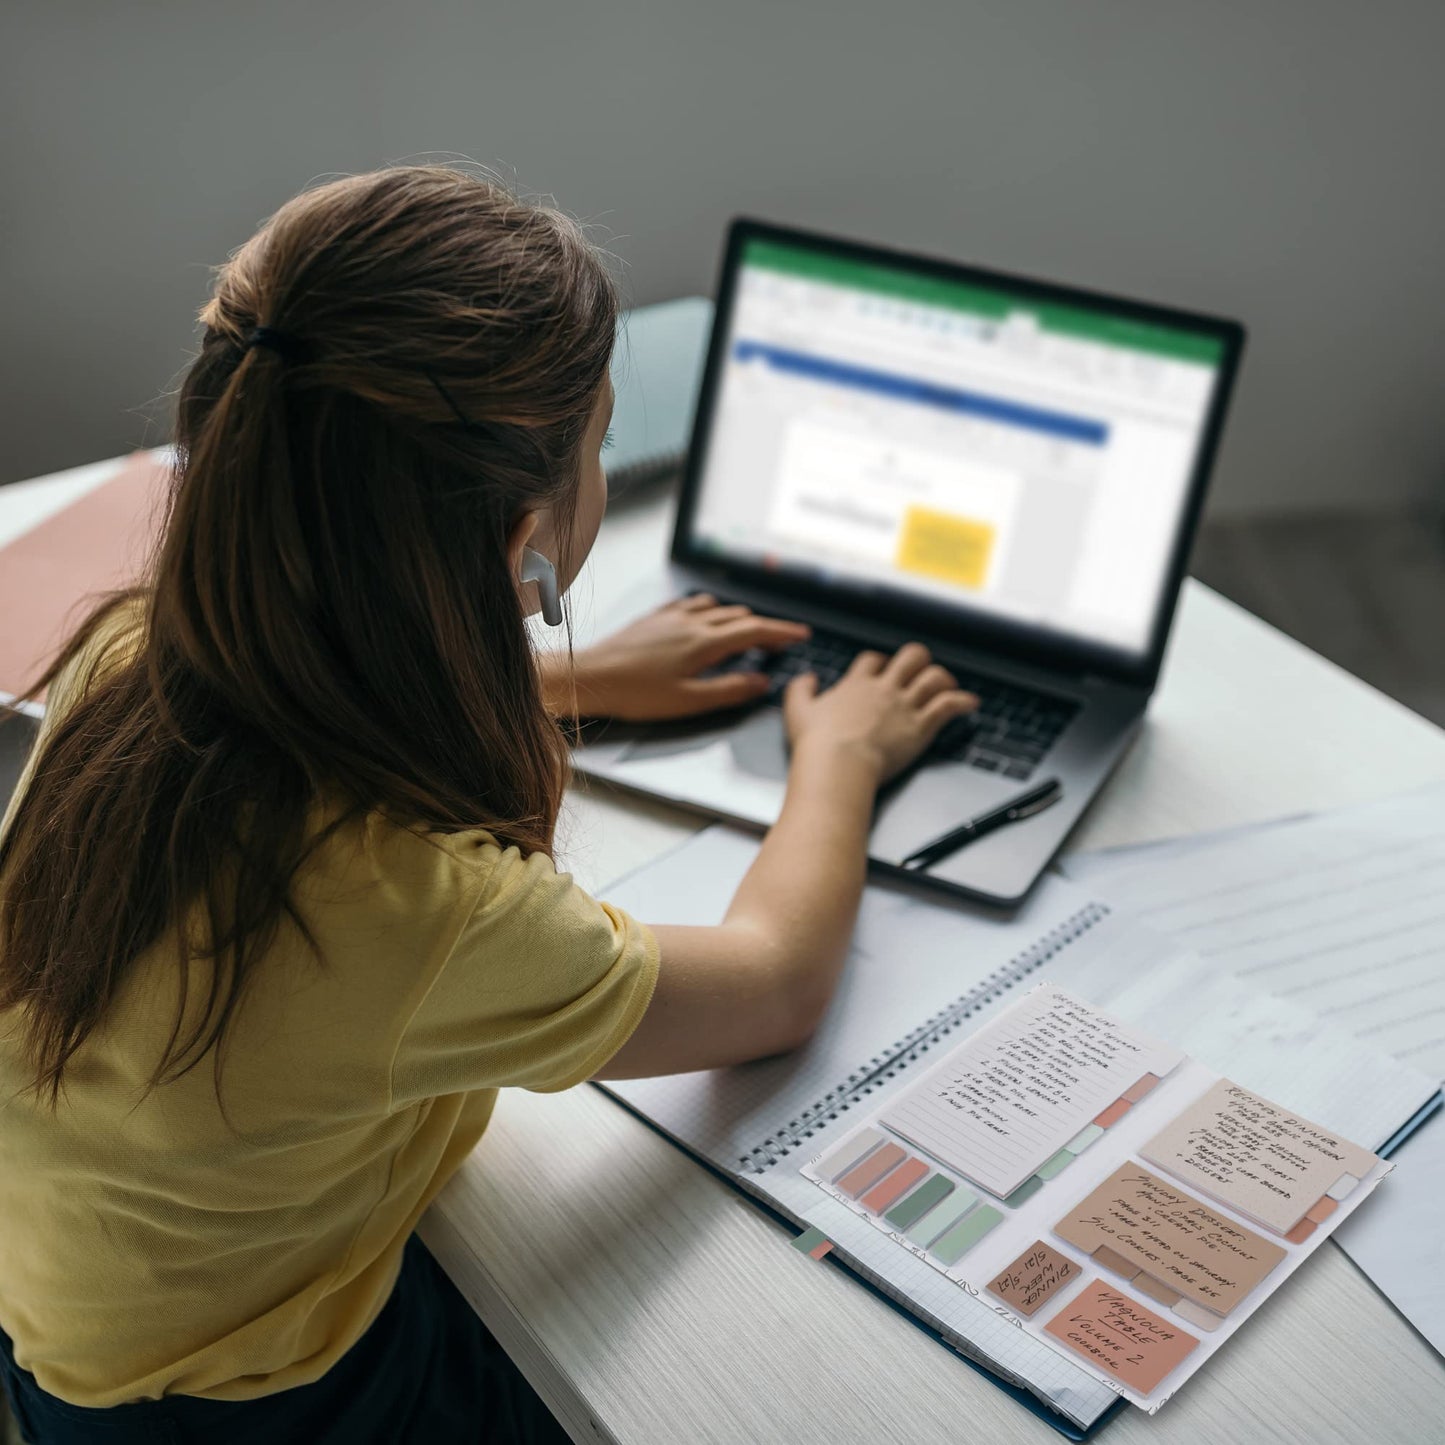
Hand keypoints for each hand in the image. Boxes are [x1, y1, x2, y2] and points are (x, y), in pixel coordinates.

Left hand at [544, 594, 810, 721]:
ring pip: (717, 607)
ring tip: (746, 633)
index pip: (755, 630)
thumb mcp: (689, 701)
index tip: (802, 634)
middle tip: (778, 643)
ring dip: (738, 617)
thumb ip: (729, 690)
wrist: (592, 676)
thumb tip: (762, 682)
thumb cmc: (637, 694)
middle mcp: (692, 621)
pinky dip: (710, 609)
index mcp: (705, 642)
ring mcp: (672, 615)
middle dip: (764, 627)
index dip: (782, 632)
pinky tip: (705, 617)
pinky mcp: (654, 617)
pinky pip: (691, 603)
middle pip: (740, 616)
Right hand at [782, 643, 977, 783]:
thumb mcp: (797, 710)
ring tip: (947, 685)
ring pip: (934, 677)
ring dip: (944, 679)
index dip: (880, 663)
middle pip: (911, 656)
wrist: (838, 763)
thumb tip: (807, 678)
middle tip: (919, 671)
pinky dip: (963, 701)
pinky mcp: (921, 726)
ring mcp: (905, 706)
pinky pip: (949, 705)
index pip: (874, 660)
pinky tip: (970, 703)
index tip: (881, 671)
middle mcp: (885, 689)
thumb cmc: (817, 742)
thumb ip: (800, 689)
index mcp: (857, 684)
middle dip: (918, 661)